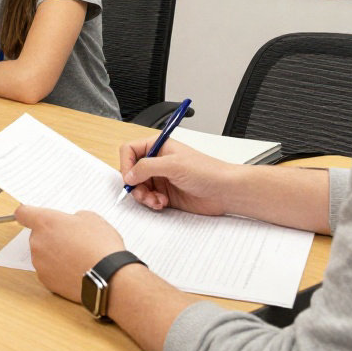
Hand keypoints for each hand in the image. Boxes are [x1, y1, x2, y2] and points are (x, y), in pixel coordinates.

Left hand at [15, 206, 125, 301]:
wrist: (108, 278)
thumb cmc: (101, 247)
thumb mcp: (91, 218)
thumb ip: (73, 218)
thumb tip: (71, 224)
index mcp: (46, 222)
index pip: (23, 212)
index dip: (28, 213)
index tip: (30, 215)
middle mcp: (38, 242)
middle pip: (37, 235)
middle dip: (51, 236)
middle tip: (71, 239)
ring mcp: (40, 263)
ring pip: (43, 254)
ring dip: (54, 254)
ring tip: (77, 257)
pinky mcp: (46, 281)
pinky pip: (48, 271)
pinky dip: (58, 270)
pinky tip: (75, 270)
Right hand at [119, 138, 236, 214]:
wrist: (225, 192)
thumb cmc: (208, 171)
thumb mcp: (173, 165)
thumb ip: (147, 168)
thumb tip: (129, 174)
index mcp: (158, 147)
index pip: (130, 150)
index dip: (126, 164)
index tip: (130, 177)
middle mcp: (157, 162)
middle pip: (132, 171)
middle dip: (135, 184)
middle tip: (142, 193)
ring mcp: (161, 178)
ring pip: (138, 187)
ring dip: (144, 196)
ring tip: (155, 200)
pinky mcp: (165, 194)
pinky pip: (148, 199)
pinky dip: (151, 202)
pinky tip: (162, 203)